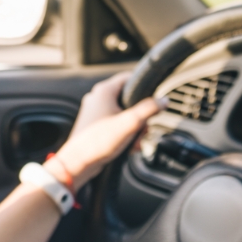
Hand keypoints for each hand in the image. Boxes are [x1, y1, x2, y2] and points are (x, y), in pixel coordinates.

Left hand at [47, 72, 161, 189]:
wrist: (78, 163)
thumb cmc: (98, 142)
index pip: (129, 78)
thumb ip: (149, 109)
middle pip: (128, 100)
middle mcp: (97, 98)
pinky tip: (128, 146)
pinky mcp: (94, 125)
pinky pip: (115, 124)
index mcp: (104, 91)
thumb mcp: (130, 123)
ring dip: (133, 128)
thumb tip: (163, 100)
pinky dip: (124, 133)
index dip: (144, 88)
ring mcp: (95, 112)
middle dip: (140, 117)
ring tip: (135, 142)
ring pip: (123, 114)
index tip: (153, 100)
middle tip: (143, 130)